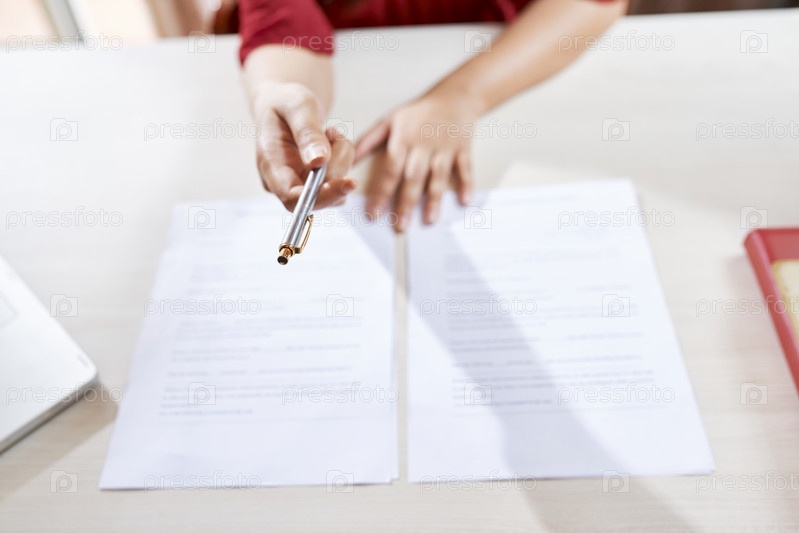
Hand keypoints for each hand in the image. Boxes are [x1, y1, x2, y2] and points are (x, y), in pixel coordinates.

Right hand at [253, 82, 357, 210]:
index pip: (291, 197)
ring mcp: (299, 185)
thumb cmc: (285, 102)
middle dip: (337, 172)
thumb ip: (307, 133)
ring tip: (328, 131)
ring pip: (333, 189)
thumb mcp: (297, 106)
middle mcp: (282, 182)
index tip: (348, 182)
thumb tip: (319, 161)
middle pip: (317, 198)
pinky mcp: (314, 183)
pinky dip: (343, 159)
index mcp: (270, 165)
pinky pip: (339, 180)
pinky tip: (331, 140)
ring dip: (342, 160)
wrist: (284, 104)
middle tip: (336, 136)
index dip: (320, 196)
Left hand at [354, 91, 477, 231]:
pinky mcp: (463, 148)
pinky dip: (467, 184)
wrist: (454, 96)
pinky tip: (464, 201)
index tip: (374, 213)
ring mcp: (445, 147)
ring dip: (434, 199)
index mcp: (403, 138)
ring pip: (438, 176)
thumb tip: (349, 161)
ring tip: (429, 220)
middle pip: (413, 177)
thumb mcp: (390, 120)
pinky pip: (465, 168)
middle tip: (400, 226)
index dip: (381, 193)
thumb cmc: (419, 112)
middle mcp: (424, 144)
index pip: (390, 170)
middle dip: (406, 202)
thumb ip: (368, 141)